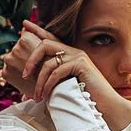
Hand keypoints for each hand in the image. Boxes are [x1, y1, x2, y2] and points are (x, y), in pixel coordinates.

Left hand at [0, 21, 130, 129]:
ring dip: (39, 82)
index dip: (37, 31)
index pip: (51, 38)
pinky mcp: (81, 65)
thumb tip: (32, 79)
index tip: (24, 25)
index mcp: (70, 55)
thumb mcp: (65, 85)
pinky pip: (56, 72)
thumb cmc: (85, 99)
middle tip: (24, 75)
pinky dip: (48, 85)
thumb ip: (53, 77)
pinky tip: (46, 95)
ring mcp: (78, 57)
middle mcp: (74, 52)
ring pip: (48, 63)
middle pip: (45, 44)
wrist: (106, 106)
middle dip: (31, 59)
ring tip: (36, 96)